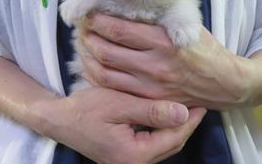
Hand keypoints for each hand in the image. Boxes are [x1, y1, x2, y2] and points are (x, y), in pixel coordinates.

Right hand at [38, 87, 205, 163]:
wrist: (58, 120)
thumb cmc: (85, 109)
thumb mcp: (118, 104)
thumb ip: (151, 110)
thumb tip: (183, 113)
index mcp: (134, 155)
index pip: (173, 138)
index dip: (190, 121)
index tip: (202, 103)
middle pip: (171, 145)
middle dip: (186, 125)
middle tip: (199, 104)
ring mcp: (128, 162)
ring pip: (162, 146)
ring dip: (175, 128)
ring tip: (186, 107)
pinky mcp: (124, 156)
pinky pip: (151, 145)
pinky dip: (161, 130)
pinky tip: (164, 115)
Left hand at [79, 13, 261, 109]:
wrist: (223, 83)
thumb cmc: (204, 49)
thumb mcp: (186, 24)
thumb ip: (159, 17)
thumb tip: (128, 5)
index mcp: (162, 41)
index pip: (119, 30)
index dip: (97, 21)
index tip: (90, 14)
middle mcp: (153, 65)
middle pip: (106, 51)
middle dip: (87, 37)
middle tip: (81, 29)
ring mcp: (149, 86)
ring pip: (105, 72)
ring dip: (88, 57)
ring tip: (83, 46)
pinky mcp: (147, 99)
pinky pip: (113, 89)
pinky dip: (97, 77)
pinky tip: (92, 66)